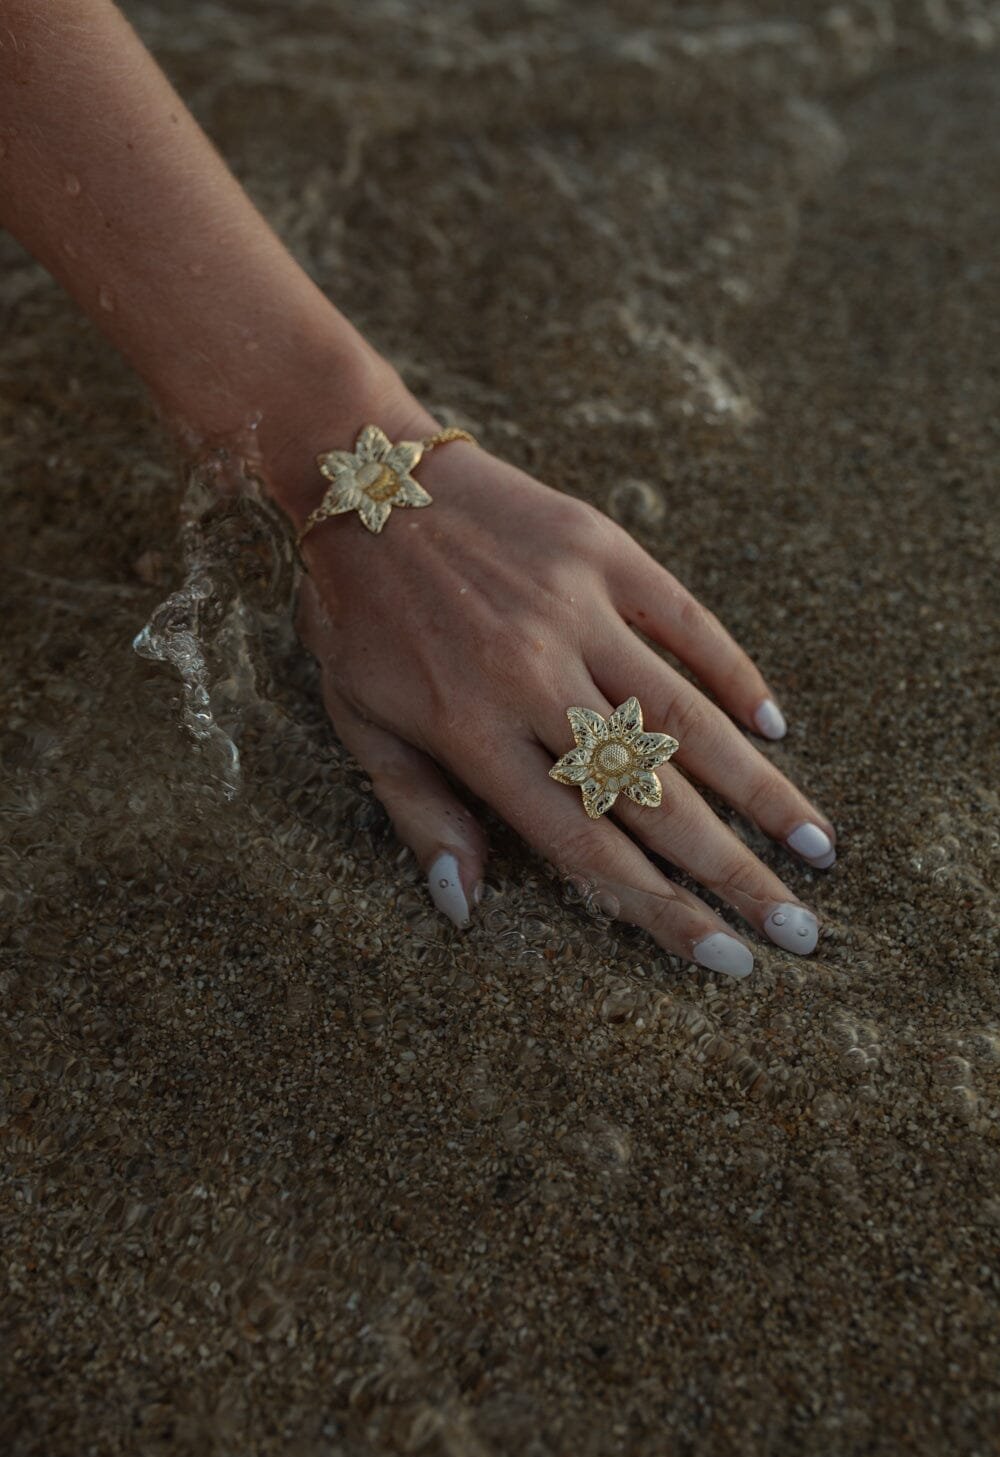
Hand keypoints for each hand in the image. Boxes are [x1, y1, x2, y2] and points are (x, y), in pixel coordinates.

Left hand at [292, 395, 836, 978]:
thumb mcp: (359, 724)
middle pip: (653, 796)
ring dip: (760, 788)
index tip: (723, 957)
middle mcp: (533, 677)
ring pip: (687, 717)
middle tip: (799, 929)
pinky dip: (734, 674)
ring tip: (821, 846)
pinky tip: (776, 728)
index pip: (586, 845)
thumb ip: (419, 815)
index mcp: (472, 732)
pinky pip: (687, 621)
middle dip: (733, 872)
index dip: (660, 910)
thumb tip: (464, 907)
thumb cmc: (355, 617)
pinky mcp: (603, 551)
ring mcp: (576, 610)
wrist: (360, 477)